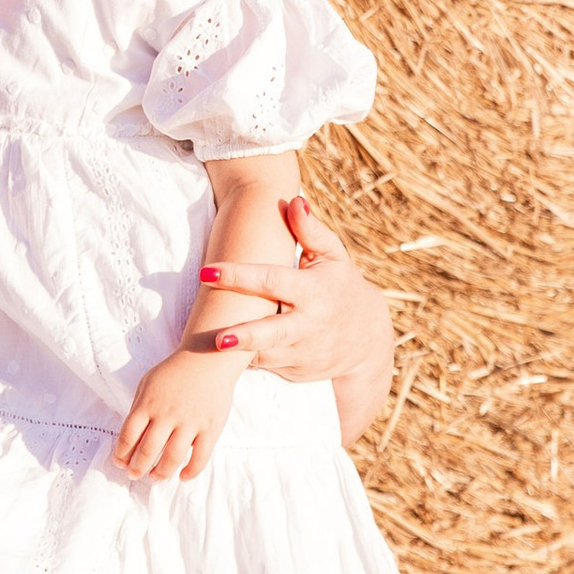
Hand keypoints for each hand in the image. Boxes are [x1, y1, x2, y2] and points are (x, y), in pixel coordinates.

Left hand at [113, 342, 238, 484]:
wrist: (207, 358)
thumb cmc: (175, 372)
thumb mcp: (147, 384)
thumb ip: (138, 408)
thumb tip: (130, 439)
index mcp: (148, 404)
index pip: (128, 436)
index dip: (122, 454)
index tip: (120, 462)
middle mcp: (167, 415)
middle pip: (147, 450)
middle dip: (137, 468)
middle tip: (134, 475)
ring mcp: (190, 422)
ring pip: (172, 457)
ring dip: (160, 473)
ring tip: (155, 477)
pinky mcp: (210, 428)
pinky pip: (200, 457)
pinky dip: (190, 471)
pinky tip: (182, 476)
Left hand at [199, 195, 389, 389]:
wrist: (367, 340)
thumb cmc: (340, 286)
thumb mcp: (333, 257)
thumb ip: (310, 230)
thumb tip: (294, 202)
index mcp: (312, 291)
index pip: (272, 280)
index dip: (239, 276)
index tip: (207, 272)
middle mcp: (307, 325)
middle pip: (272, 332)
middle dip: (245, 336)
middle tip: (216, 339)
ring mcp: (301, 353)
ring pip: (264, 356)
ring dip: (237, 354)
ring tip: (206, 349)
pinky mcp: (293, 372)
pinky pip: (264, 367)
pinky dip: (244, 362)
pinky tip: (221, 359)